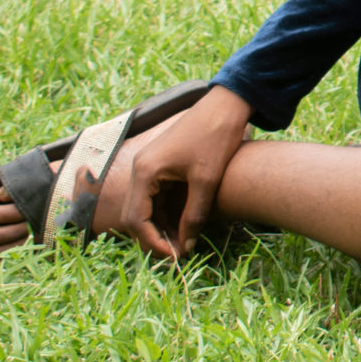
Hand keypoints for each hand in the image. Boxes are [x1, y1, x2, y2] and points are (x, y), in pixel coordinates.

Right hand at [110, 83, 252, 261]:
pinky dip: (164, 213)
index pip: (136, 219)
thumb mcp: (206, 180)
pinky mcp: (159, 164)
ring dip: (159, 227)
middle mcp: (139, 169)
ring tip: (181, 245)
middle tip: (177, 256)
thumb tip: (186, 246)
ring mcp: (148, 165)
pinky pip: (154, 196)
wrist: (226, 104)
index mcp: (144, 171)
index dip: (152, 242)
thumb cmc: (216, 138)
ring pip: (144, 207)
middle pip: (135, 215)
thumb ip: (194, 215)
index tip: (174, 257)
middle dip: (153, 238)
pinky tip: (182, 227)